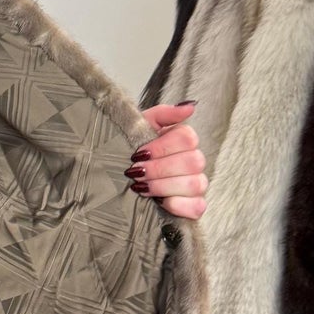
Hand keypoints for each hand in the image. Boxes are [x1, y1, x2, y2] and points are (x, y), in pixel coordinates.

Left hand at [127, 103, 206, 220]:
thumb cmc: (130, 149)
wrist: (116, 175)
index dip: (162, 147)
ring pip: (194, 184)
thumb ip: (164, 114)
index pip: (188, 138)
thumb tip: (190, 106)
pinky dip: (177, 205)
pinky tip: (159, 202)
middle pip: (192, 162)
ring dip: (163, 186)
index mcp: (183, 140)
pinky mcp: (194, 206)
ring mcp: (197, 184)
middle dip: (159, 169)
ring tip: (141, 187)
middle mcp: (194, 161)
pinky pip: (197, 207)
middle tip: (136, 172)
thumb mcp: (140, 126)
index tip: (139, 153)